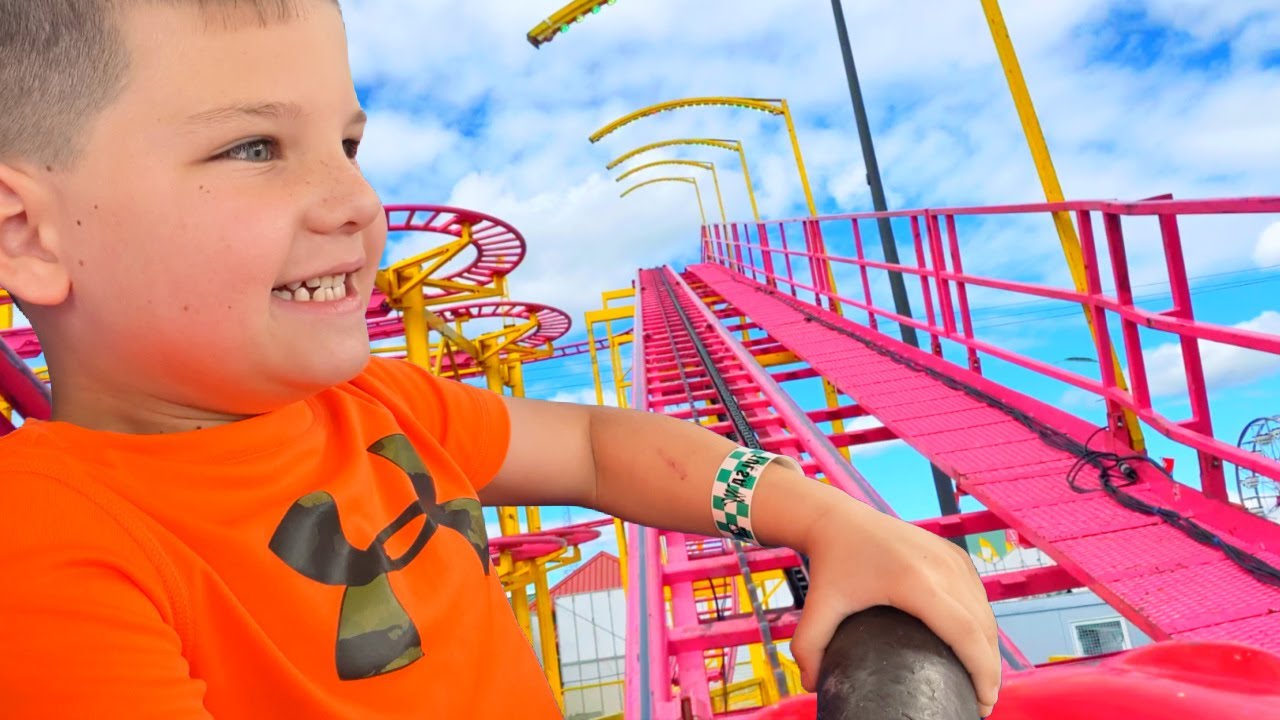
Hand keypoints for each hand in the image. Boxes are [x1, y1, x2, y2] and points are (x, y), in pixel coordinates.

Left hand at [788, 499, 1000, 716]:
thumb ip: (809, 647)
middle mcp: (943, 567)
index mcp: (916, 582)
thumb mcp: (818, 606)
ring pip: (986, 612)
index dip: (982, 672)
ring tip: (980, 682)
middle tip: (980, 704)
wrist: (838, 519)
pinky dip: (983, 625)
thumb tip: (812, 685)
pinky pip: (979, 596)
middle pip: (983, 627)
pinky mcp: (955, 553)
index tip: (982, 704)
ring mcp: (953, 557)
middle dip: (989, 670)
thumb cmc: (830, 564)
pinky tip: (976, 647)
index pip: (966, 633)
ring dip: (989, 649)